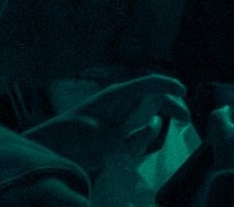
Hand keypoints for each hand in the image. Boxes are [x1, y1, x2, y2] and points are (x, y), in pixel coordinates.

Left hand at [25, 73, 192, 204]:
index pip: (150, 83)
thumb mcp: (106, 137)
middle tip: (184, 120)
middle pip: (152, 98)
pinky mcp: (111, 132)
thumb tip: (157, 124)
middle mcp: (119, 102)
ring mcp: (115, 117)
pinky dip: (139, 139)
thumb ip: (134, 133)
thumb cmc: (73, 138)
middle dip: (169, 106)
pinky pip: (133, 132)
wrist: (49, 152)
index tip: (185, 93)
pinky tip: (132, 151)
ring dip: (152, 128)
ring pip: (145, 117)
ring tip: (150, 139)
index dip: (169, 85)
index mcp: (117, 95)